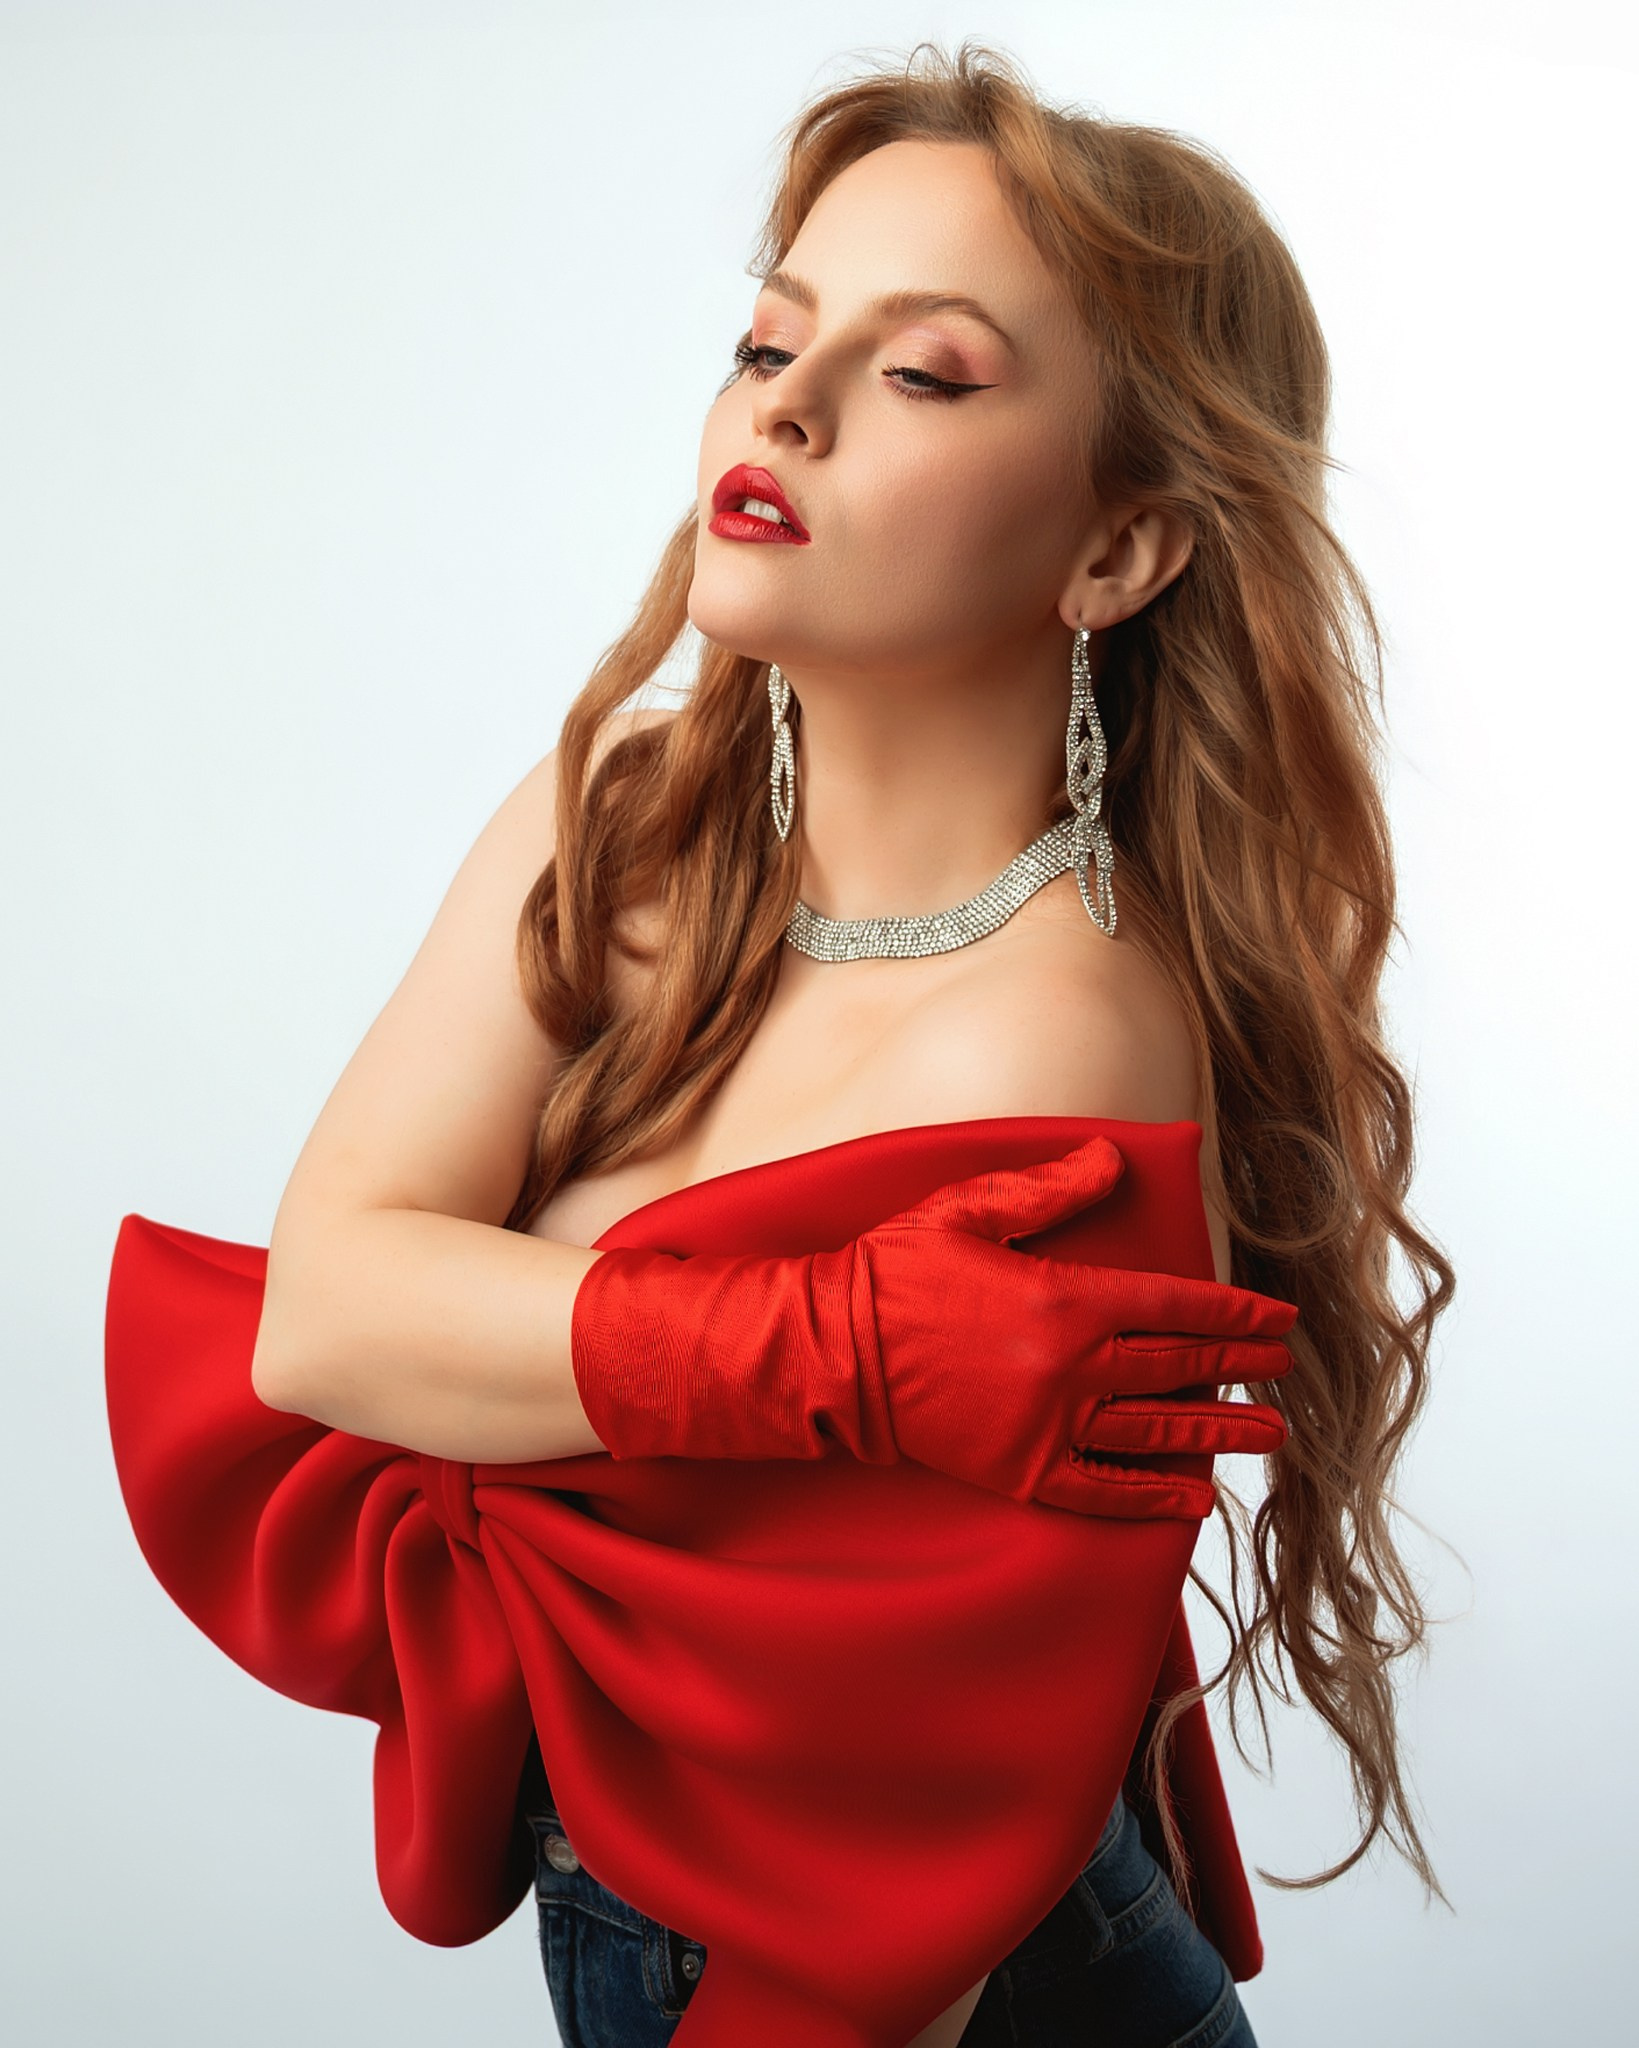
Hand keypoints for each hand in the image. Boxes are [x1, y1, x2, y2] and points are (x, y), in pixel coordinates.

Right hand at [570, 1134, 1293, 1518]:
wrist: (832, 1354)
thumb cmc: (895, 1271)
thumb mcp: (967, 1209)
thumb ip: (1049, 1189)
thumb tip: (1114, 1158)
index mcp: (1064, 1301)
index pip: (1177, 1308)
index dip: (1236, 1315)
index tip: (1279, 1319)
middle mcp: (1070, 1370)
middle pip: (1179, 1369)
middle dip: (1241, 1368)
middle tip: (1285, 1371)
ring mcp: (1047, 1429)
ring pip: (1156, 1433)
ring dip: (1219, 1433)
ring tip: (1268, 1435)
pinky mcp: (1019, 1474)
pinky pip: (1101, 1494)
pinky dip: (1152, 1500)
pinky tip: (1193, 1502)